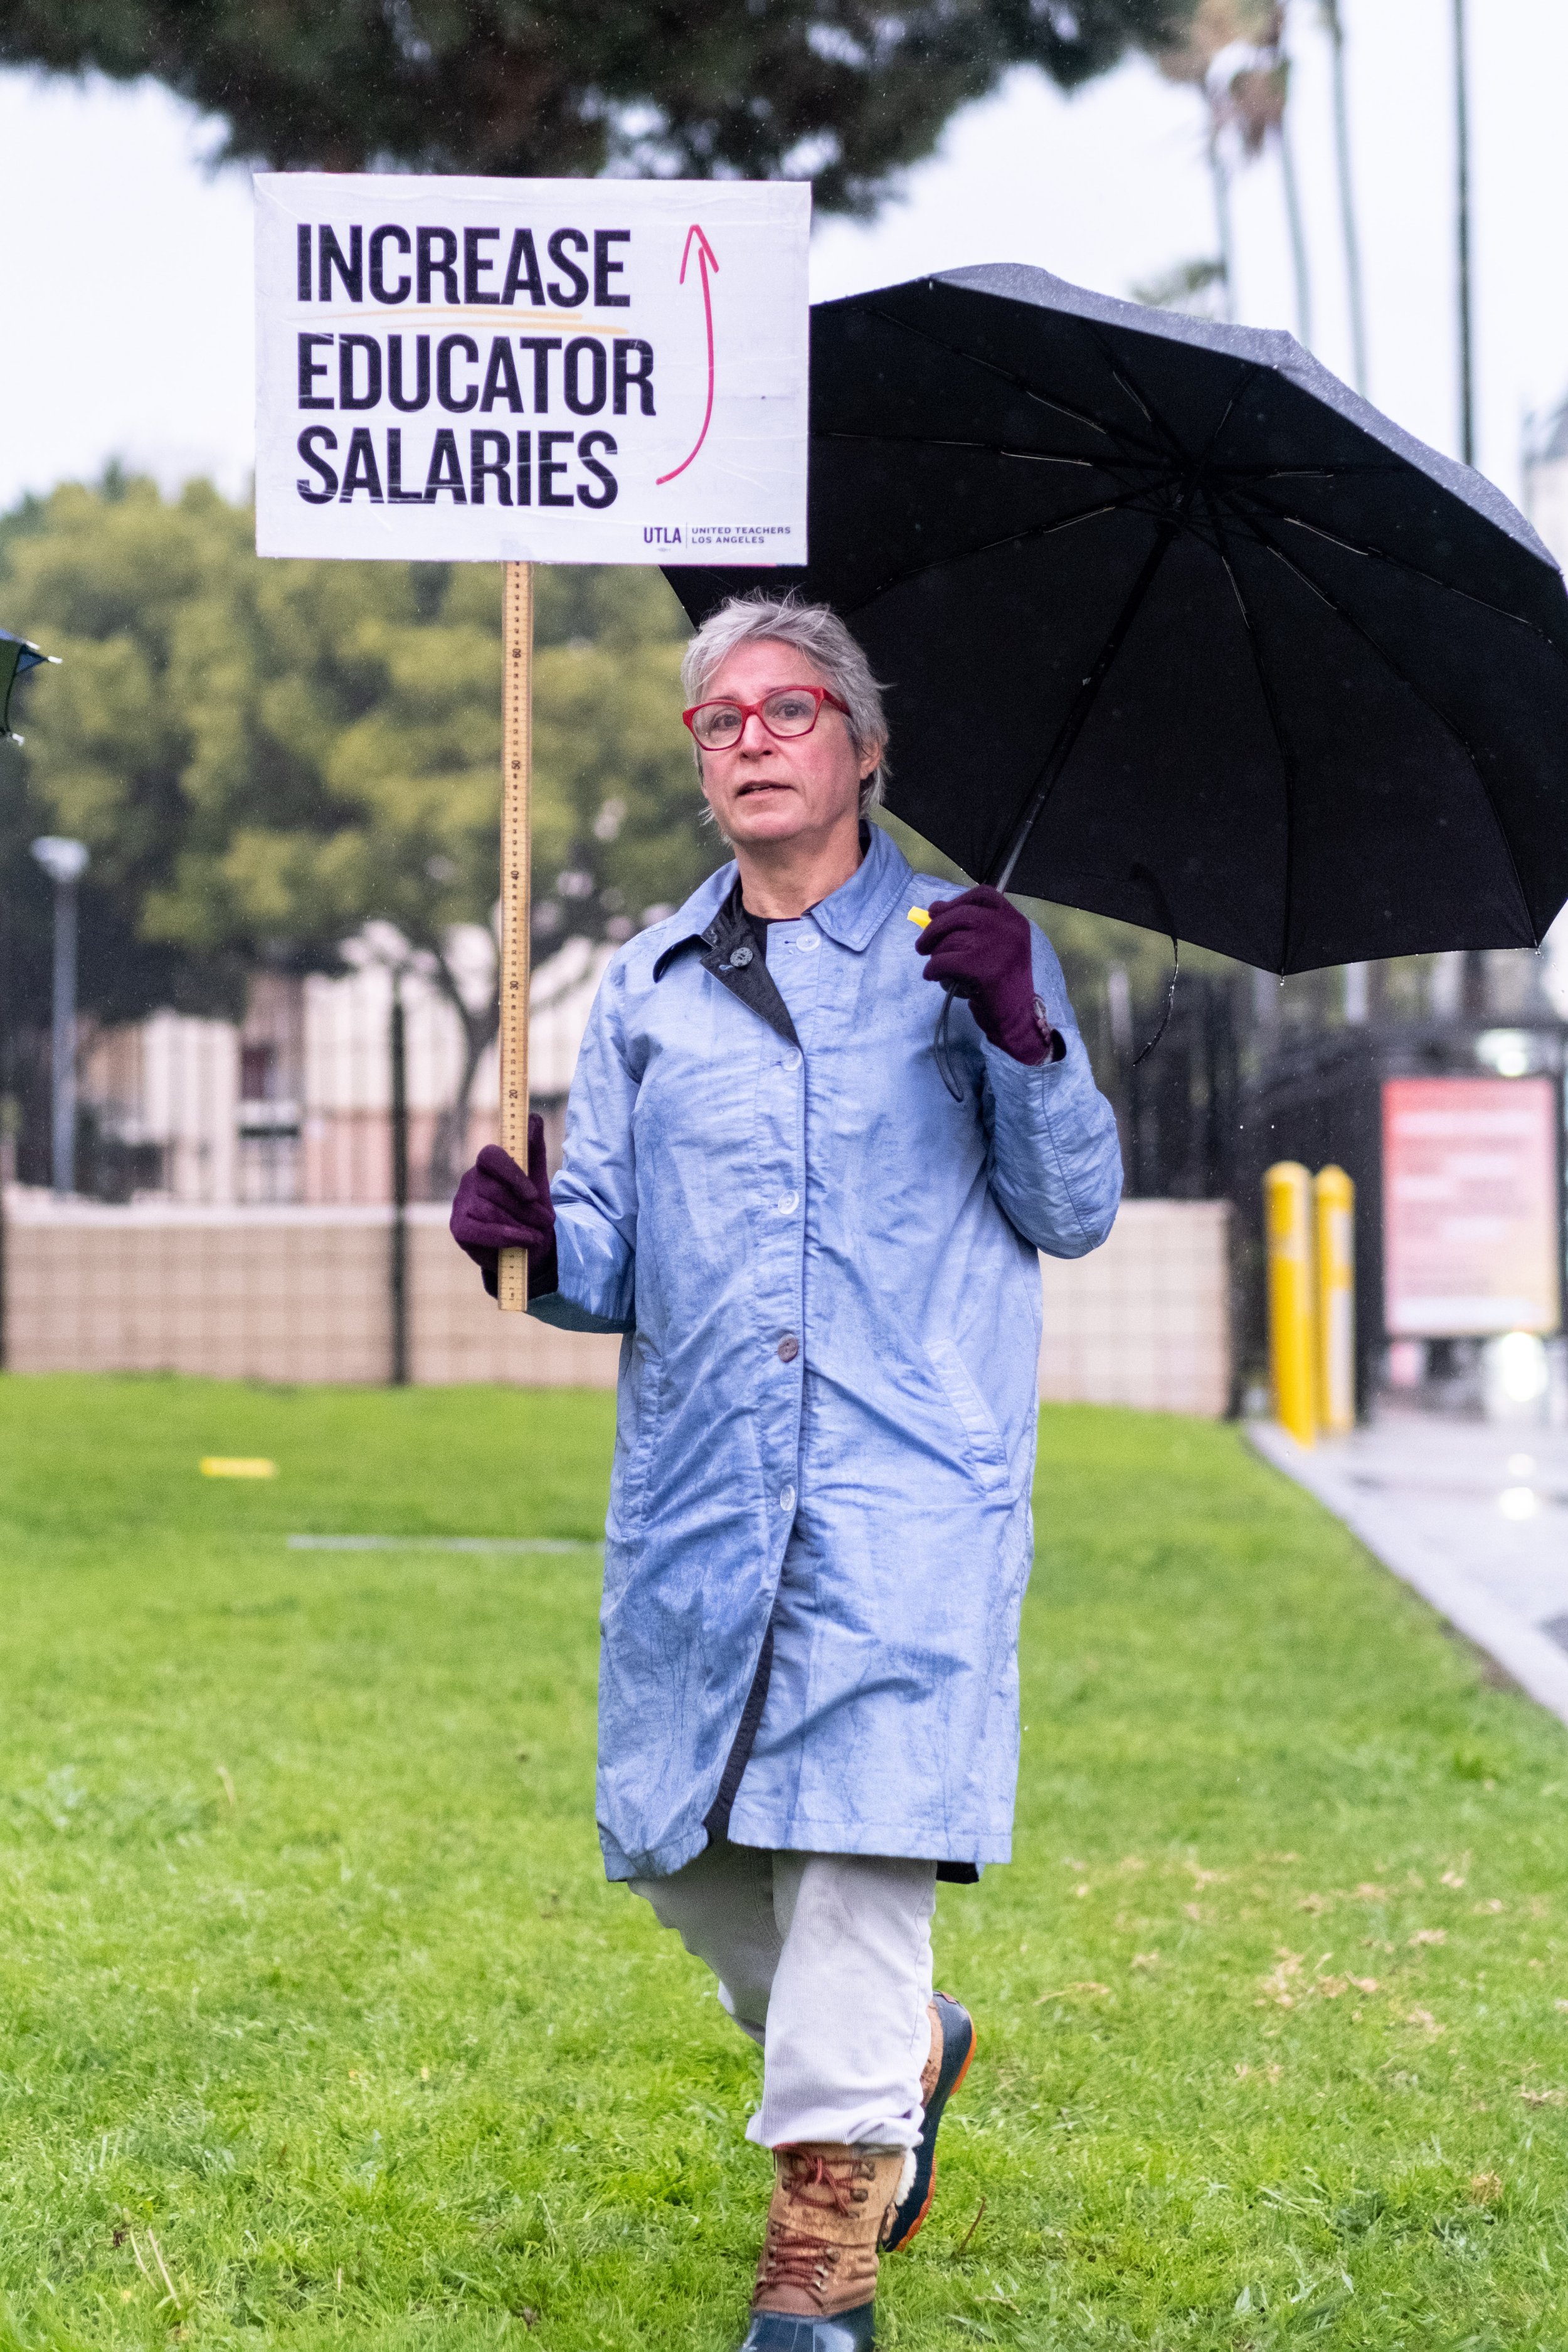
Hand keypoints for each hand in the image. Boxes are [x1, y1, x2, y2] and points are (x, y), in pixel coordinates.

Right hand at [450, 1115, 557, 1297]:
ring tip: (536, 1235)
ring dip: (519, 1227)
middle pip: (495, 1191)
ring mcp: (461, 1202)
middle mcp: (471, 1179)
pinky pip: (478, 1231)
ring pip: (489, 1212)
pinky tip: (522, 1242)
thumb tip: (534, 1118)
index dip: (511, 1175)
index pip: (491, 1156)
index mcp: (490, 1163)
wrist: (530, 1244)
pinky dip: (503, 1238)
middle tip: (546, 1221)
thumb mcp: (538, 1181)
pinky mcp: (458, 1226)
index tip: (533, 1195)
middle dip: (525, 1210)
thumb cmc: (532, 1209)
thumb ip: (534, 1150)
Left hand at [916, 886, 1059, 1066]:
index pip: (982, 895)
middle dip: (934, 929)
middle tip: (921, 946)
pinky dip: (933, 971)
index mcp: (1014, 920)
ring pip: (949, 941)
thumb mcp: (992, 948)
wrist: (1016, 1019)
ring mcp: (998, 947)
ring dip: (937, 957)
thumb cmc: (1000, 984)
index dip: (956, 901)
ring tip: (944, 972)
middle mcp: (1009, 929)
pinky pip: (942, 961)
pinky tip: (938, 979)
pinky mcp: (983, 968)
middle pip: (959, 914)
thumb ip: (970, 927)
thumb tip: (934, 909)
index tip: (936, 912)